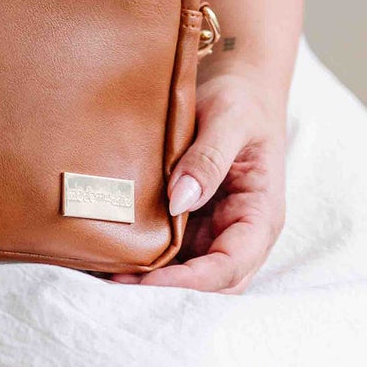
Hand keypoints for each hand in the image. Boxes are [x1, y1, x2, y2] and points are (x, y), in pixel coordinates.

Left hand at [108, 67, 286, 292]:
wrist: (238, 79)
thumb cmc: (241, 97)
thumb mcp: (229, 119)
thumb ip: (208, 158)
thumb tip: (179, 201)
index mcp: (260, 215)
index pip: (230, 267)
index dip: (191, 281)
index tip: (149, 279)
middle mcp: (240, 230)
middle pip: (210, 281)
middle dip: (167, 287)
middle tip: (115, 280)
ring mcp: (217, 225)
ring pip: (188, 269)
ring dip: (153, 276)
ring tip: (105, 271)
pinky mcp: (194, 215)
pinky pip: (173, 245)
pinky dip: (147, 254)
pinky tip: (113, 248)